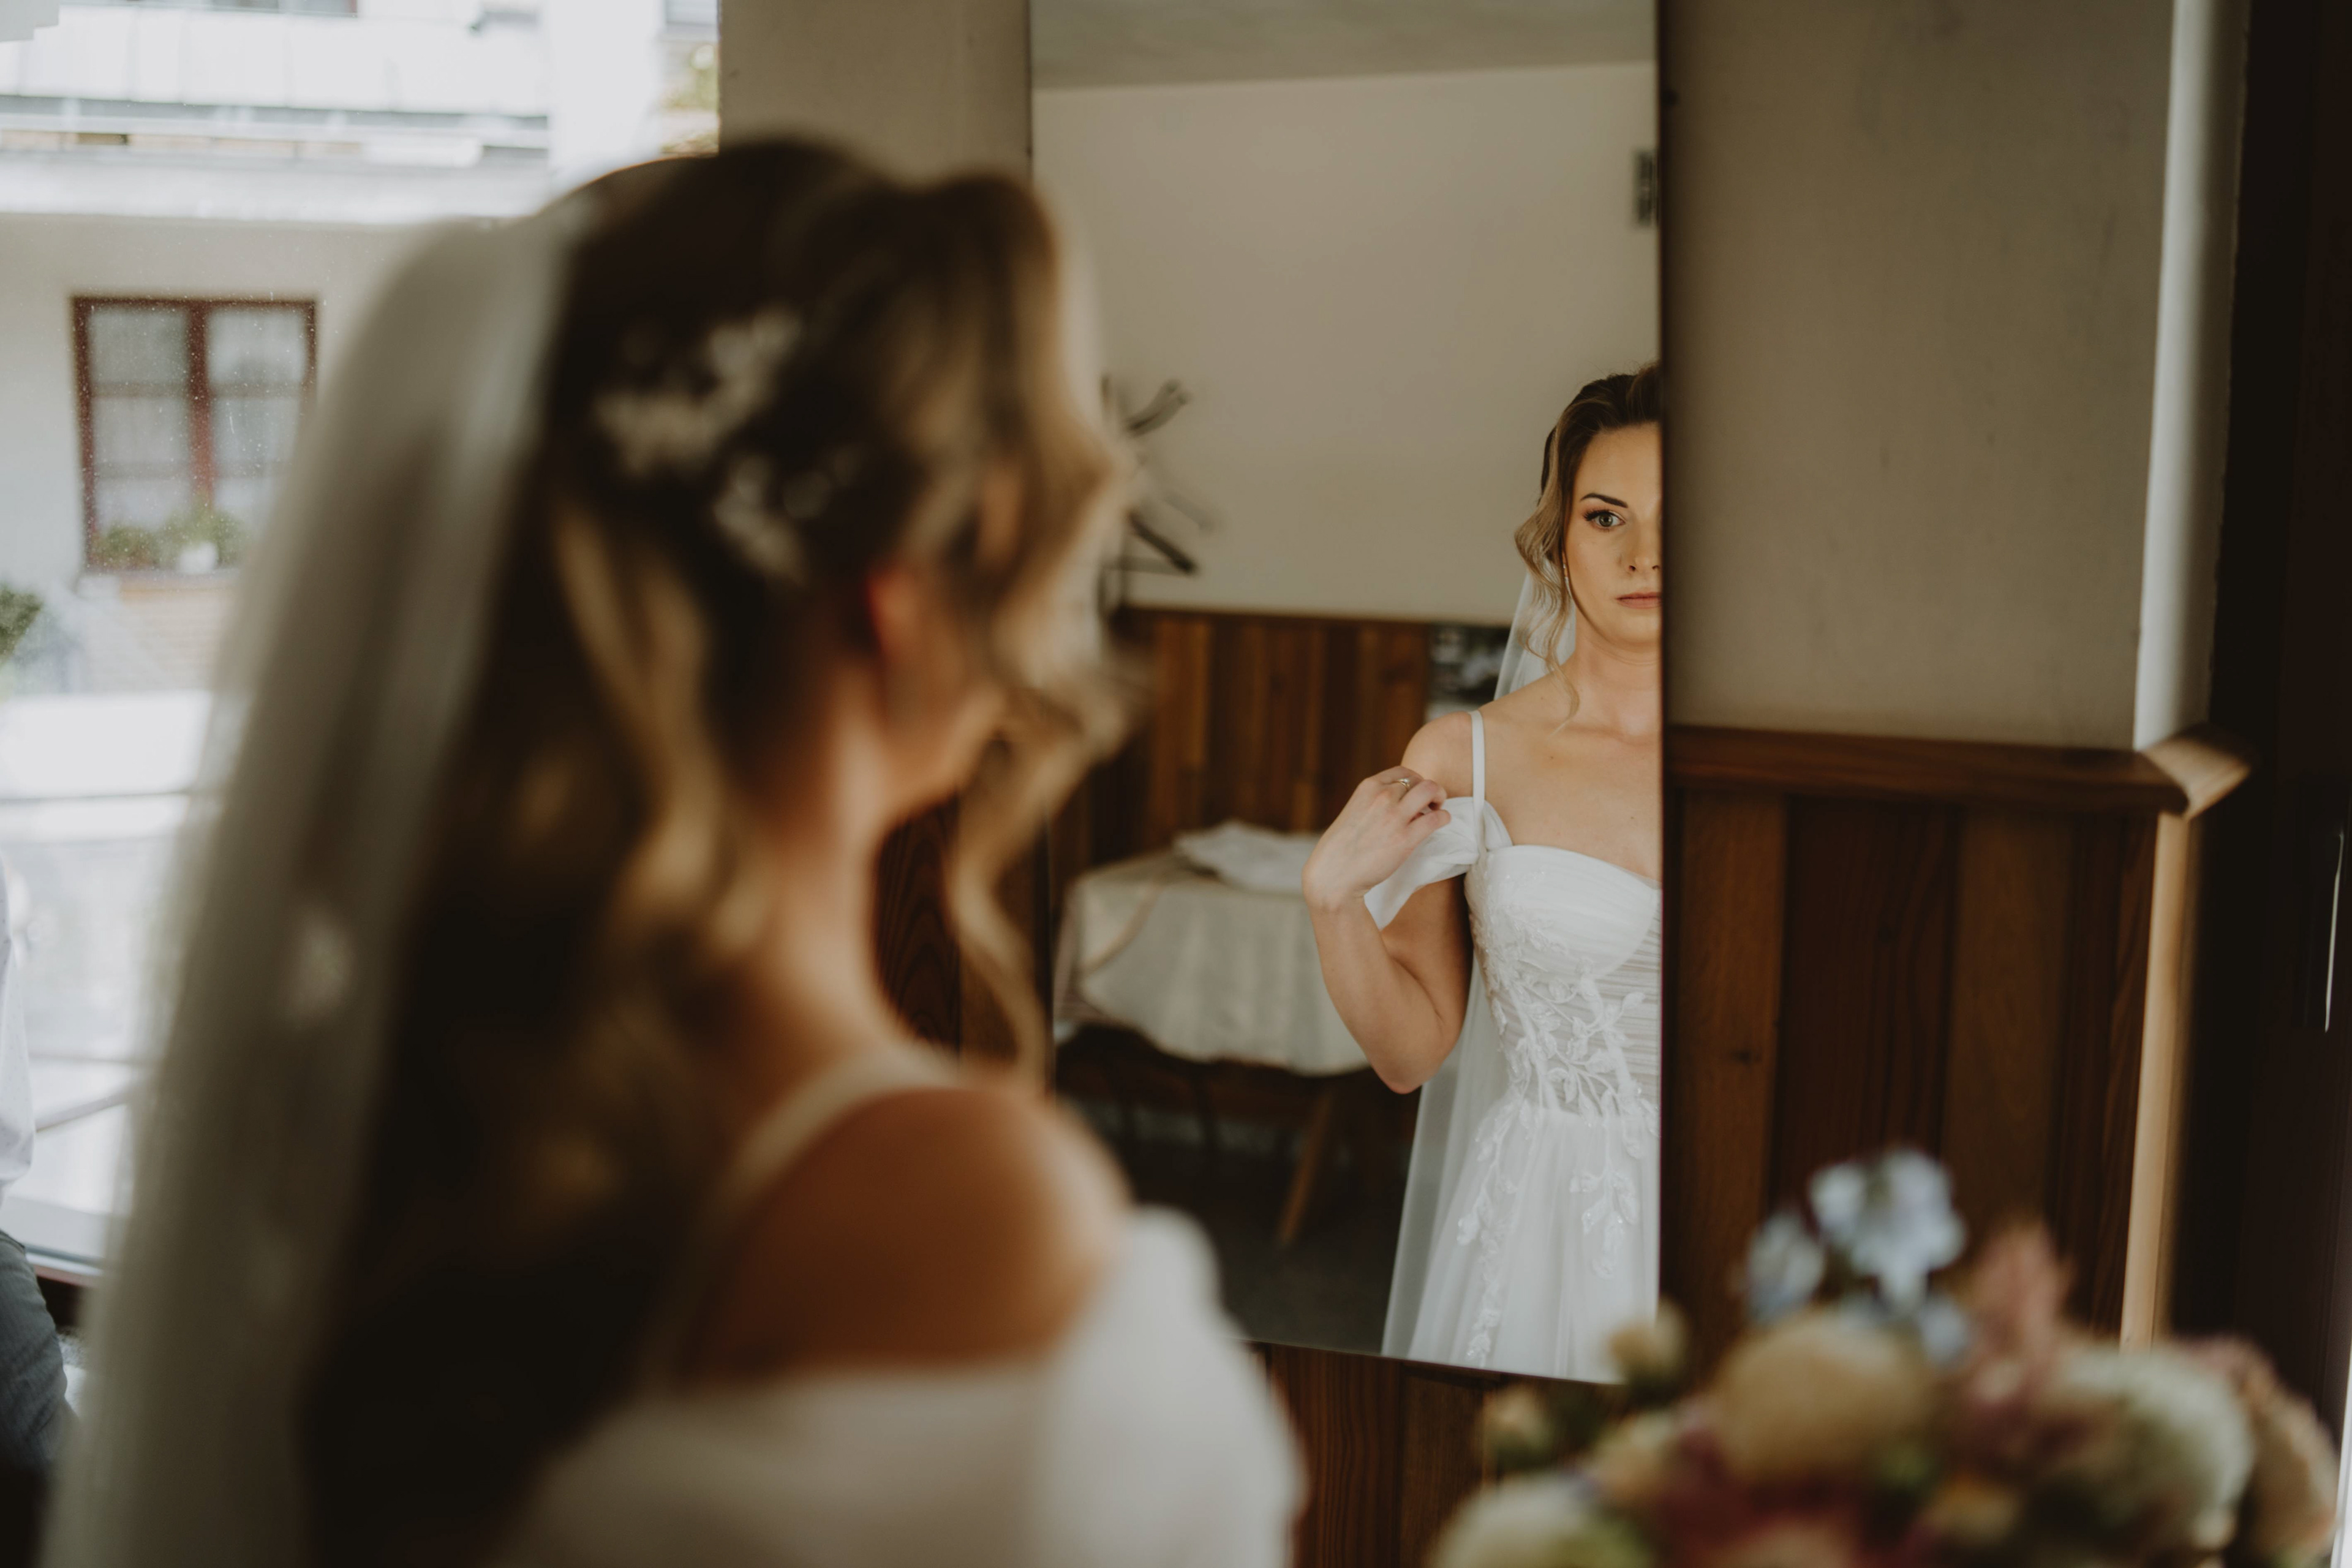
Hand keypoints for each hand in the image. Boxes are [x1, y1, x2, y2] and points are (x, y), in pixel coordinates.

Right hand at [1302, 767, 1451, 912]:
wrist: (1334, 874)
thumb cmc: (1341, 848)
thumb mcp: (1354, 812)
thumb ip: (1375, 803)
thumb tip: (1402, 805)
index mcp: (1368, 787)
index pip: (1402, 772)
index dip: (1415, 780)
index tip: (1416, 792)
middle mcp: (1382, 797)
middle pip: (1420, 780)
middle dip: (1429, 790)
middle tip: (1431, 803)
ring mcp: (1395, 816)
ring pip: (1431, 790)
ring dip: (1439, 797)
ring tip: (1436, 809)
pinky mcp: (1406, 839)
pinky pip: (1436, 818)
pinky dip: (1444, 817)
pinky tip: (1440, 822)